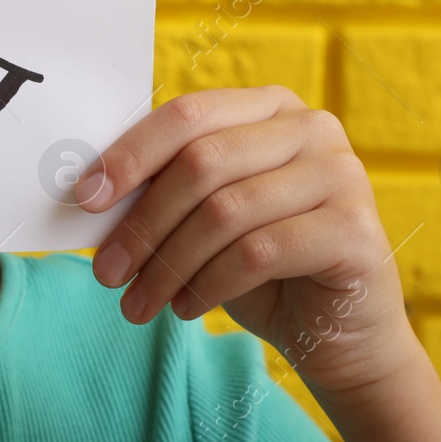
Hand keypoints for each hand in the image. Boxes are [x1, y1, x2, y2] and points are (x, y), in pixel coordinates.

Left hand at [76, 85, 412, 396]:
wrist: (341, 334)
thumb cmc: (262, 269)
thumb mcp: (206, 218)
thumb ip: (165, 189)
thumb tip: (88, 192)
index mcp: (269, 106)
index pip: (188, 114)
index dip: (130, 154)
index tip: (85, 199)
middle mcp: (312, 127)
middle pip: (202, 163)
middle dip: (142, 223)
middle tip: (105, 272)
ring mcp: (342, 174)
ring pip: (225, 212)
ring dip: (168, 265)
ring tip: (138, 303)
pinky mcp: (356, 230)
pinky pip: (258, 253)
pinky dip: (208, 285)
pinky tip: (186, 308)